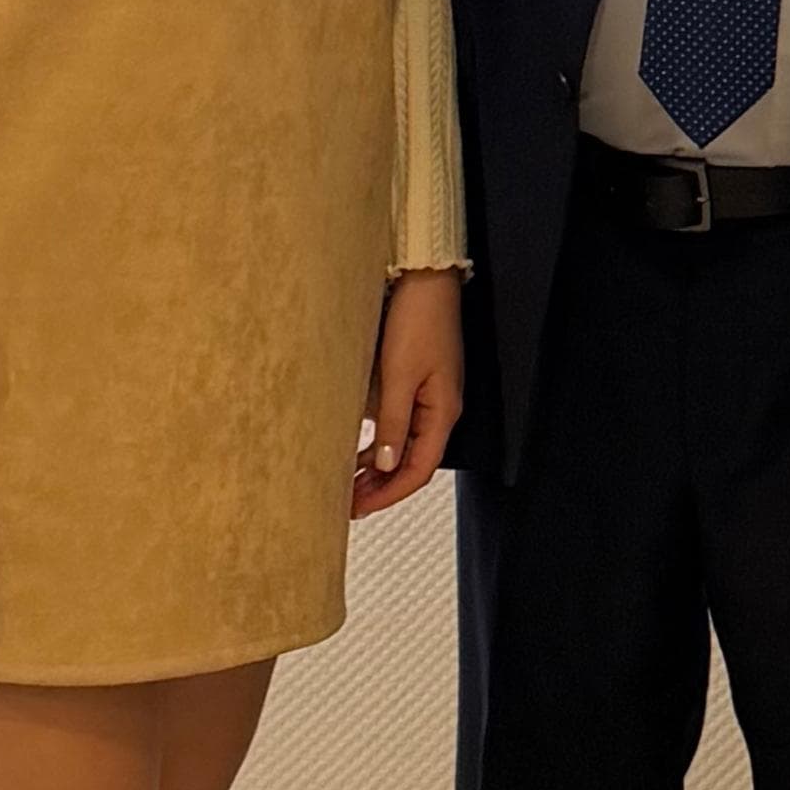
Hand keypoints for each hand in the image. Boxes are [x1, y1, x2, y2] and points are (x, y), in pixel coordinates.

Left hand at [356, 270, 466, 517]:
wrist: (425, 281)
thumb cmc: (418, 321)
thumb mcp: (400, 375)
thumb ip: (393, 422)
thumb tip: (386, 465)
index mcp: (443, 412)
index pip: (419, 469)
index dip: (390, 494)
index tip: (361, 508)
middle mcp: (440, 410)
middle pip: (412, 462)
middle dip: (381, 487)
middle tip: (347, 504)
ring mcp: (429, 398)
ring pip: (404, 447)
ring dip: (378, 468)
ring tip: (347, 484)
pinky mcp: (417, 385)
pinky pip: (400, 426)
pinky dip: (380, 443)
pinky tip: (358, 452)